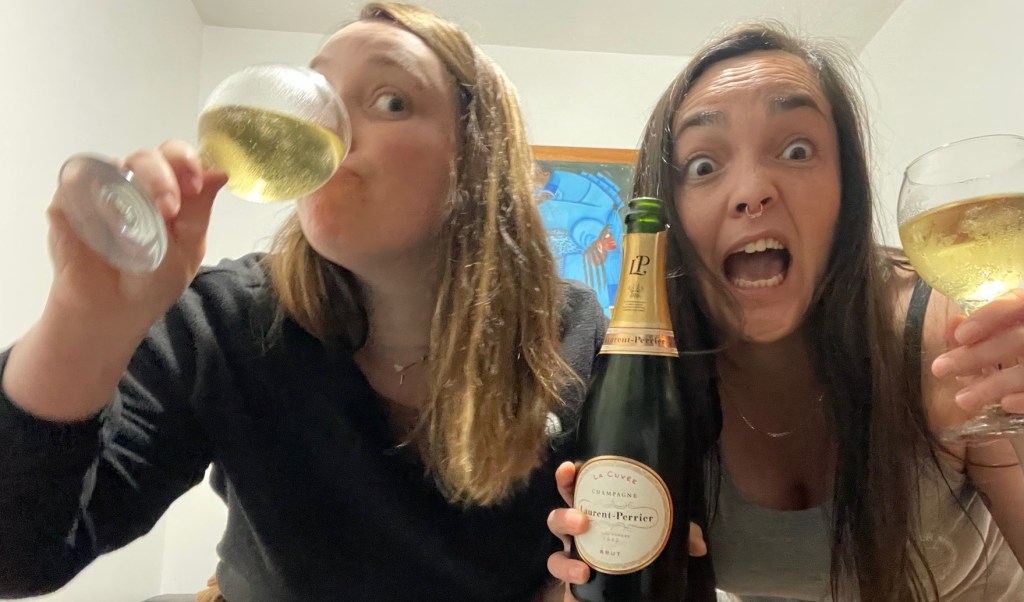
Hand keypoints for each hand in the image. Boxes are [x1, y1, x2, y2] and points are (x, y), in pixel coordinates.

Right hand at [2, 142, 225, 421]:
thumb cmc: (152, 281)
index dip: (187, 163)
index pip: (176, 157)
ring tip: (137, 227)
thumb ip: (199, 210)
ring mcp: (98, 189)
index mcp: (166, 189)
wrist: (111, 312)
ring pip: (111, 165)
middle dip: (162, 178)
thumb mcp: (186, 248)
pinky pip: (76, 185)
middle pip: (146, 157)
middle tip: (169, 209)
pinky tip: (105, 226)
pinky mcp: (66, 201)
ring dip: (129, 191)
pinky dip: (93, 201)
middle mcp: (132, 182)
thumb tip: (220, 172)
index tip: (196, 184)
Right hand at [545, 461, 707, 600]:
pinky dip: (567, 569)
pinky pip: (557, 568)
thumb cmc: (640, 558)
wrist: (633, 596)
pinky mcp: (571, 577)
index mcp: (598, 514)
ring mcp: (574, 554)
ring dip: (566, 540)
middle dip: (565, 512)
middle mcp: (580, 532)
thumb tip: (698, 544)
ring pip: (555, 541)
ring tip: (583, 542)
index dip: (568, 477)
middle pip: (558, 514)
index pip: (578, 490)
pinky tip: (583, 572)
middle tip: (582, 518)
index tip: (570, 468)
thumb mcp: (661, 543)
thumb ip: (678, 537)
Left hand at [932, 289, 1023, 413]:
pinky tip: (1004, 405)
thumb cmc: (1015, 346)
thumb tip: (953, 324)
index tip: (960, 336)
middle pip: (1017, 339)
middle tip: (940, 369)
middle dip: (977, 355)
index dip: (989, 318)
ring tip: (962, 399)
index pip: (1017, 303)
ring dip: (995, 385)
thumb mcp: (1001, 334)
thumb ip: (980, 330)